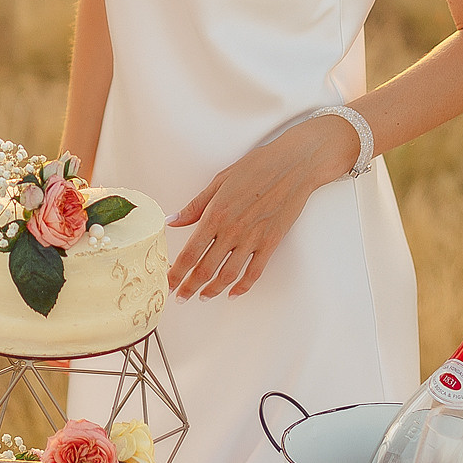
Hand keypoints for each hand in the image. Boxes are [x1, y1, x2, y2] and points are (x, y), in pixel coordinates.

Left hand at [164, 117, 357, 300]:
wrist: (293, 165)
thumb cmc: (256, 167)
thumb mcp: (219, 181)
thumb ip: (195, 206)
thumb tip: (172, 221)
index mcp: (216, 214)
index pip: (190, 252)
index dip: (177, 272)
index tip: (169, 282)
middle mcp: (232, 231)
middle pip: (205, 269)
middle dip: (189, 287)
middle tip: (180, 297)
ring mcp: (253, 239)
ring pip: (228, 275)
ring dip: (212, 290)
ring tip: (202, 297)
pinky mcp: (271, 243)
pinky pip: (255, 272)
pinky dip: (243, 287)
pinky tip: (233, 293)